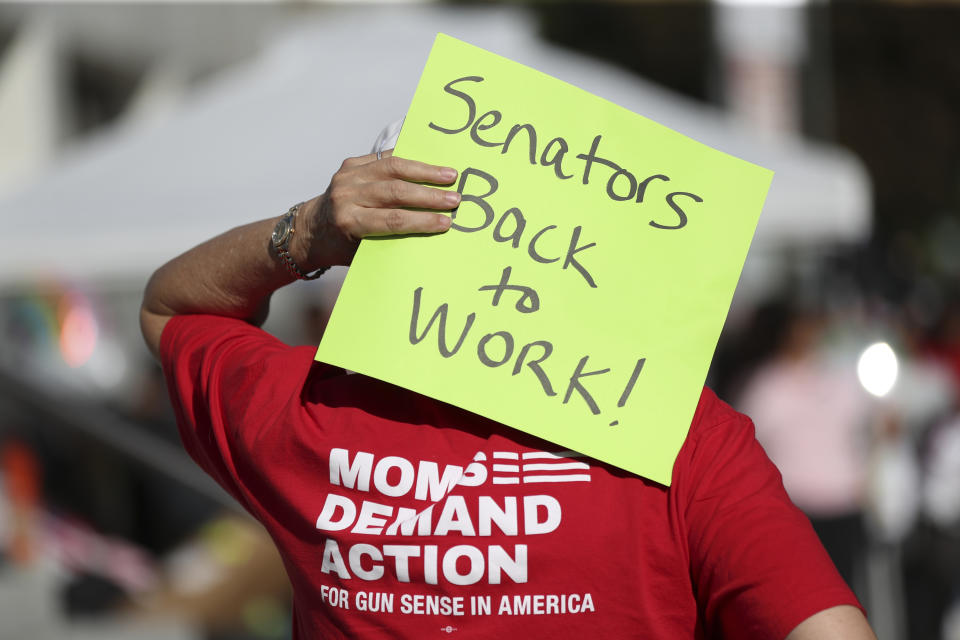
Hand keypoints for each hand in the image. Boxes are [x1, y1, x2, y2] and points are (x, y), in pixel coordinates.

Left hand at [301, 150, 459, 266]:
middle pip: (395, 192)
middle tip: (455, 198)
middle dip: (429, 195)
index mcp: (348, 222)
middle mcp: (345, 196)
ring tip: (449, 175)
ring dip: (425, 171)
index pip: (392, 220)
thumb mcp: (363, 252)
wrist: (310, 228)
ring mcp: (346, 176)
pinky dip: (409, 162)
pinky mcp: (350, 164)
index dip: (422, 221)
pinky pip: (385, 159)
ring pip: (392, 168)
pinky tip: (429, 165)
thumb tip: (429, 233)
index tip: (446, 222)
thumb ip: (390, 240)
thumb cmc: (341, 246)